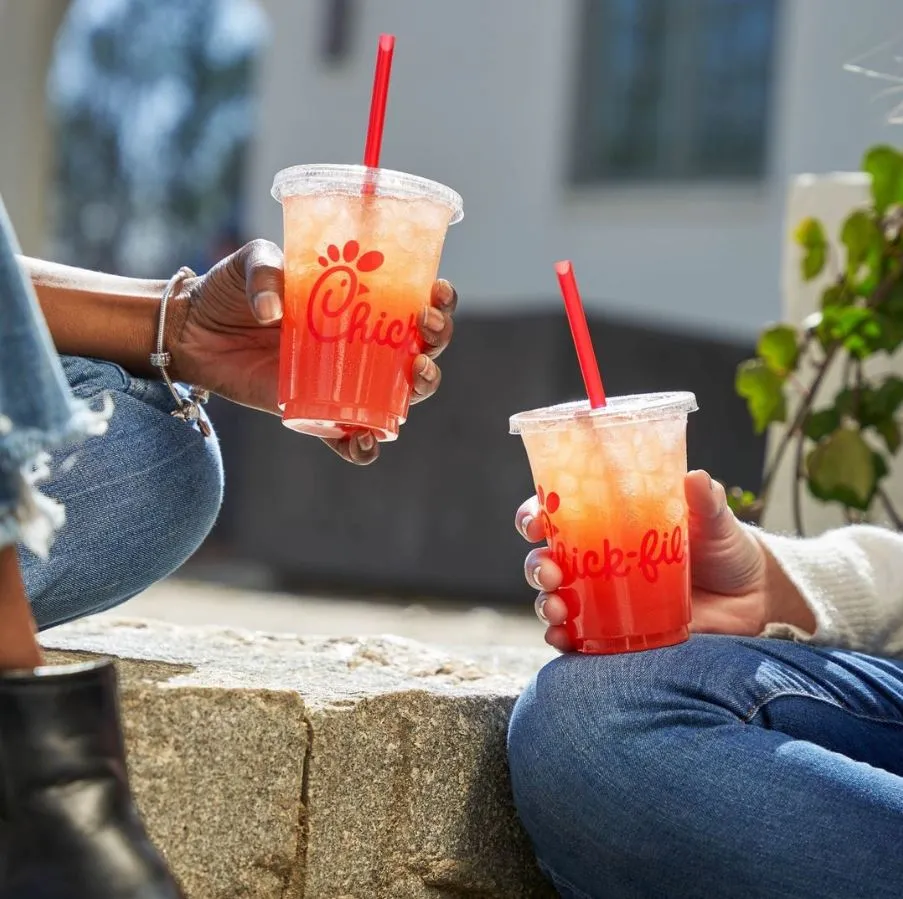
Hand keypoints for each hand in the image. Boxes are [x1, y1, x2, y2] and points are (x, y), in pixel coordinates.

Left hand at [169, 240, 457, 464]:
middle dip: (437, 343)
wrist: (193, 330)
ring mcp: (344, 382)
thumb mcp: (252, 261)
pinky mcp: (317, 413)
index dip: (438, 301)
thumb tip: (275, 312)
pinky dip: (364, 448)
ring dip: (419, 388)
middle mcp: (362, 345)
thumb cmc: (231, 289)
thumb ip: (265, 271)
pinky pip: (350, 438)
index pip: (414, 303)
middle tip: (426, 330)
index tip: (437, 291)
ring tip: (415, 373)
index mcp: (361, 304)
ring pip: (399, 395)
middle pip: (420, 351)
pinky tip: (365, 443)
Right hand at [515, 469, 814, 651]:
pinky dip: (561, 637)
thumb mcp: (714, 518)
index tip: (534, 522)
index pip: (558, 513)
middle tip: (549, 571)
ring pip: (554, 598)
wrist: (753, 599)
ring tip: (557, 607)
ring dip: (544, 602)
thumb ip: (704, 499)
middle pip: (546, 558)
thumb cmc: (724, 548)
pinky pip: (576, 636)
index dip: (536, 514)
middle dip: (536, 565)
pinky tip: (562, 637)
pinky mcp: (615, 632)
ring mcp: (603, 598)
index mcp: (608, 521)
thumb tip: (694, 477)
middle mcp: (596, 558)